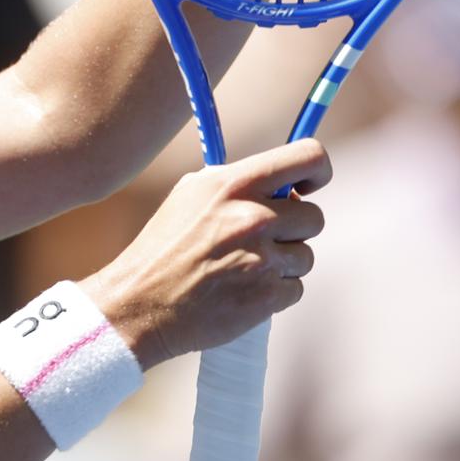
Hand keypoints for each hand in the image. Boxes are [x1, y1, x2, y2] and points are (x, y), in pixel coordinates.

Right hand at [81, 139, 329, 366]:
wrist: (140, 303)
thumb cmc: (163, 248)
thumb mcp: (191, 194)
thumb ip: (237, 182)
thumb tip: (282, 181)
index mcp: (234, 184)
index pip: (307, 158)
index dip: (319, 171)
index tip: (311, 186)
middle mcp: (254, 217)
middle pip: (314, 217)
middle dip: (294, 230)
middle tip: (264, 240)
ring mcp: (262, 258)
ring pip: (306, 256)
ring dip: (284, 264)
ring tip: (245, 269)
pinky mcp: (267, 296)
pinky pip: (295, 288)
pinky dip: (275, 292)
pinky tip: (243, 291)